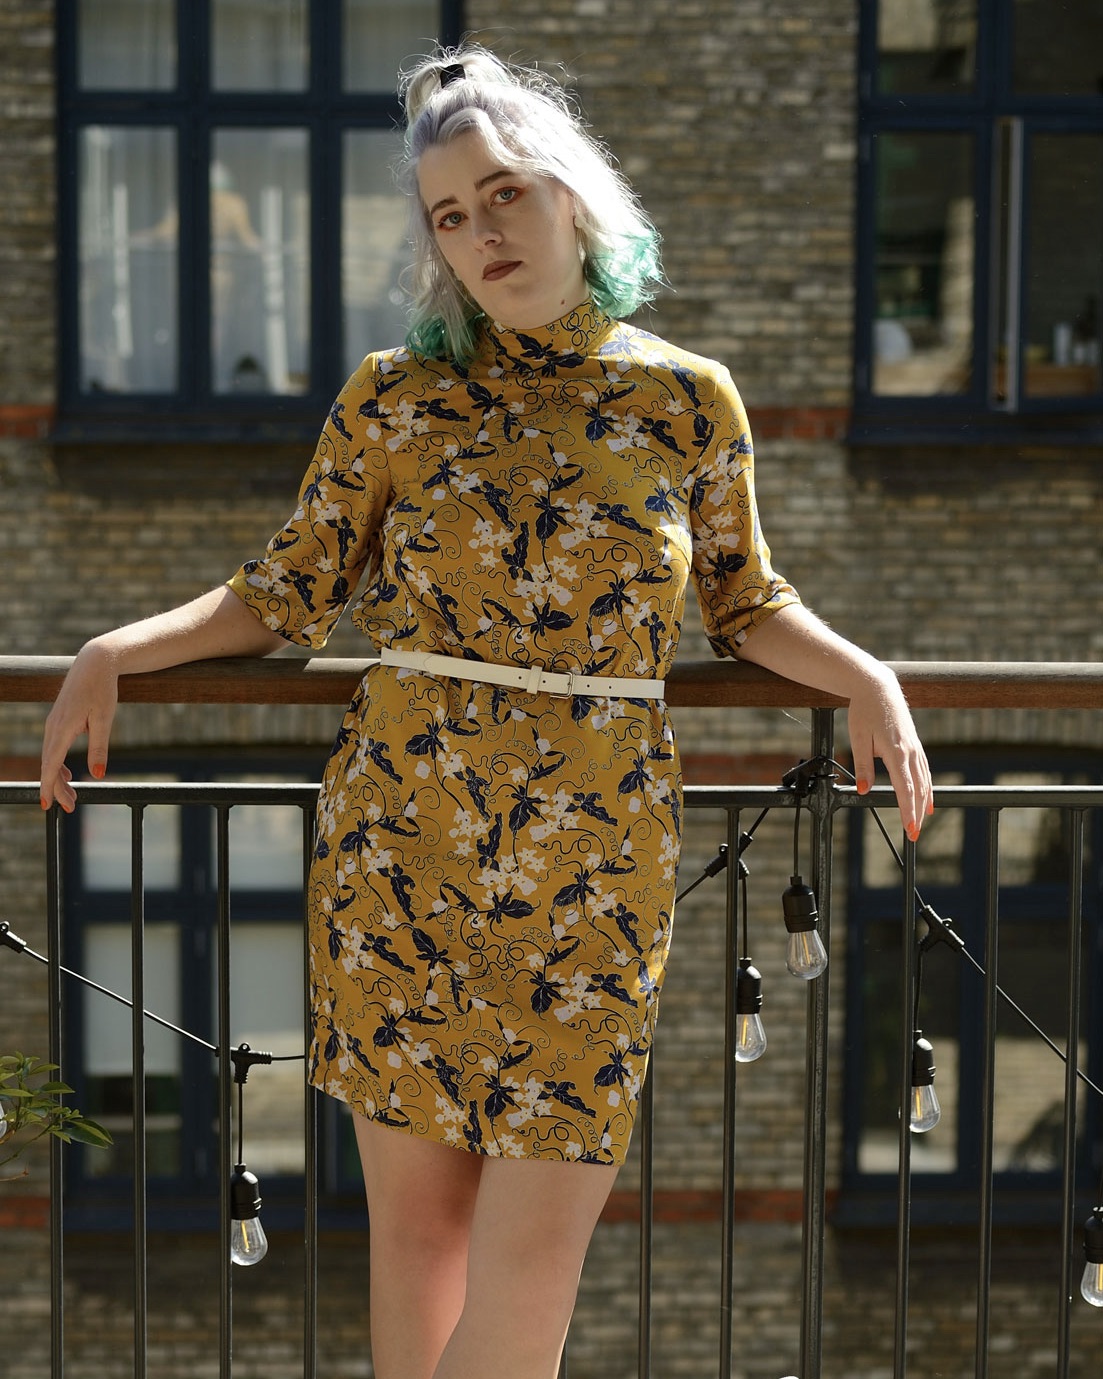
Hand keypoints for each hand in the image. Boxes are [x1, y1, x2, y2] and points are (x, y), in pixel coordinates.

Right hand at [40, 642, 119, 812]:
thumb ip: (99, 748)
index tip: (47, 804)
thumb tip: (97, 775)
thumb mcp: (105, 719)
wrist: (95, 663)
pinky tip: (68, 773)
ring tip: (71, 796)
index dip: (49, 786)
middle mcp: (53, 727)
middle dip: (57, 788)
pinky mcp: (58, 720)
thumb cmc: (102, 689)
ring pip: (51, 757)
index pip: (51, 764)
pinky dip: (59, 763)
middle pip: (49, 764)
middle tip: (69, 807)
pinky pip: (54, 747)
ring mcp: (53, 723)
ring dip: (59, 777)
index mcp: (63, 728)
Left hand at [846, 669, 932, 840]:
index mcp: (896, 752)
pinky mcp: (914, 745)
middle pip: (917, 789)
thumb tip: (863, 789)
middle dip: (916, 814)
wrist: (878, 687)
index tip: (909, 829)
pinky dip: (927, 787)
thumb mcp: (858, 738)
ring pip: (924, 781)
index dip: (907, 811)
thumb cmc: (865, 711)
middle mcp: (910, 752)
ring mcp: (915, 748)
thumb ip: (862, 766)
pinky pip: (924, 771)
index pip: (905, 789)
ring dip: (923, 803)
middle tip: (913, 835)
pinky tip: (927, 799)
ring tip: (921, 822)